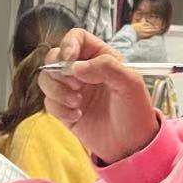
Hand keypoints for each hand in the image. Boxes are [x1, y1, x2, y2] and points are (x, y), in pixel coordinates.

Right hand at [39, 28, 159, 164]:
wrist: (131, 145)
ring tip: (76, 103)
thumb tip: (76, 66)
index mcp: (101, 57)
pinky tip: (76, 115)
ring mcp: (72, 89)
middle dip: (59, 72)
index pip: (77, 37)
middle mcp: (84, 70)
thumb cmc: (136, 111)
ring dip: (56, 91)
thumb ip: (107, 67)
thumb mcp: (130, 84)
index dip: (68, 44)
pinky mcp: (64, 108)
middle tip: (76, 87)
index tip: (69, 60)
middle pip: (54, 56)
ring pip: (46, 78)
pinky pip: (48, 102)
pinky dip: (58, 109)